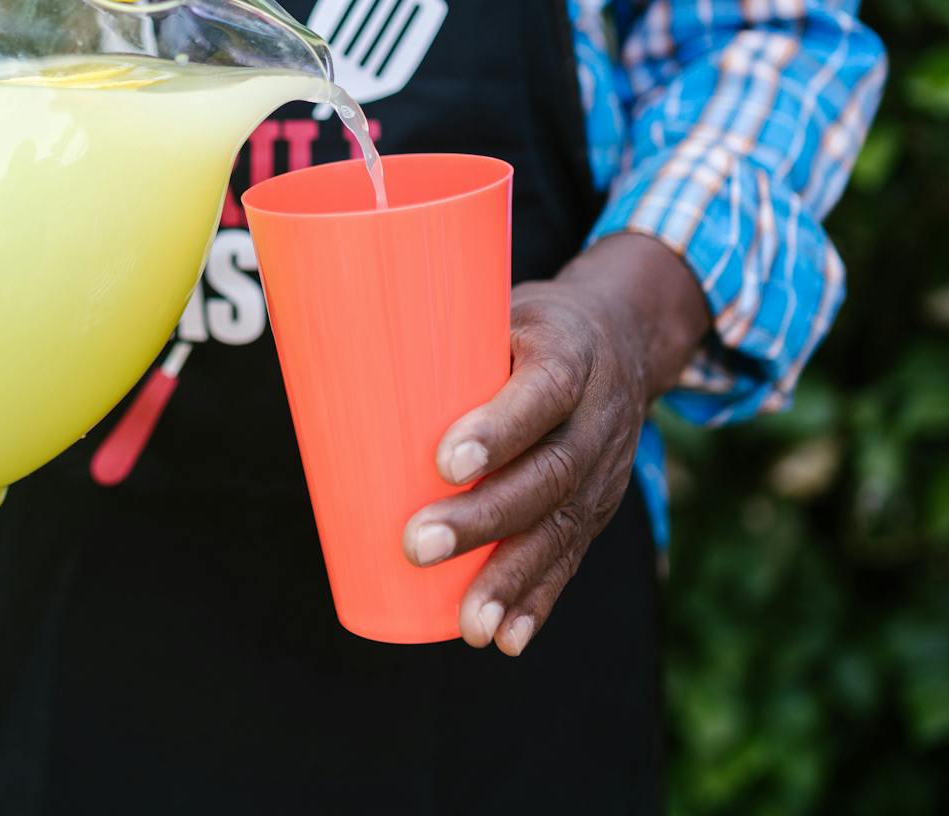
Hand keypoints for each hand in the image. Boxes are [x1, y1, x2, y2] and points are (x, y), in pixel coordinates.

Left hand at [401, 233, 708, 654]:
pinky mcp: (596, 507)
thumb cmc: (528, 325)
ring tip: (468, 624)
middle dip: (484, 519)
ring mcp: (605, 468)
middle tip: (418, 545)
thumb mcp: (498, 308)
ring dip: (511, 580)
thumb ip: (433, 337)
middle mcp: (597, 415)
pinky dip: (538, 603)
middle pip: (550, 473)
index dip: (499, 428)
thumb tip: (326, 357)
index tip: (445, 461)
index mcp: (570, 353)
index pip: (544, 391)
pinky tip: (505, 639)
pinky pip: (570, 558)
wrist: (622, 337)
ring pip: (561, 527)